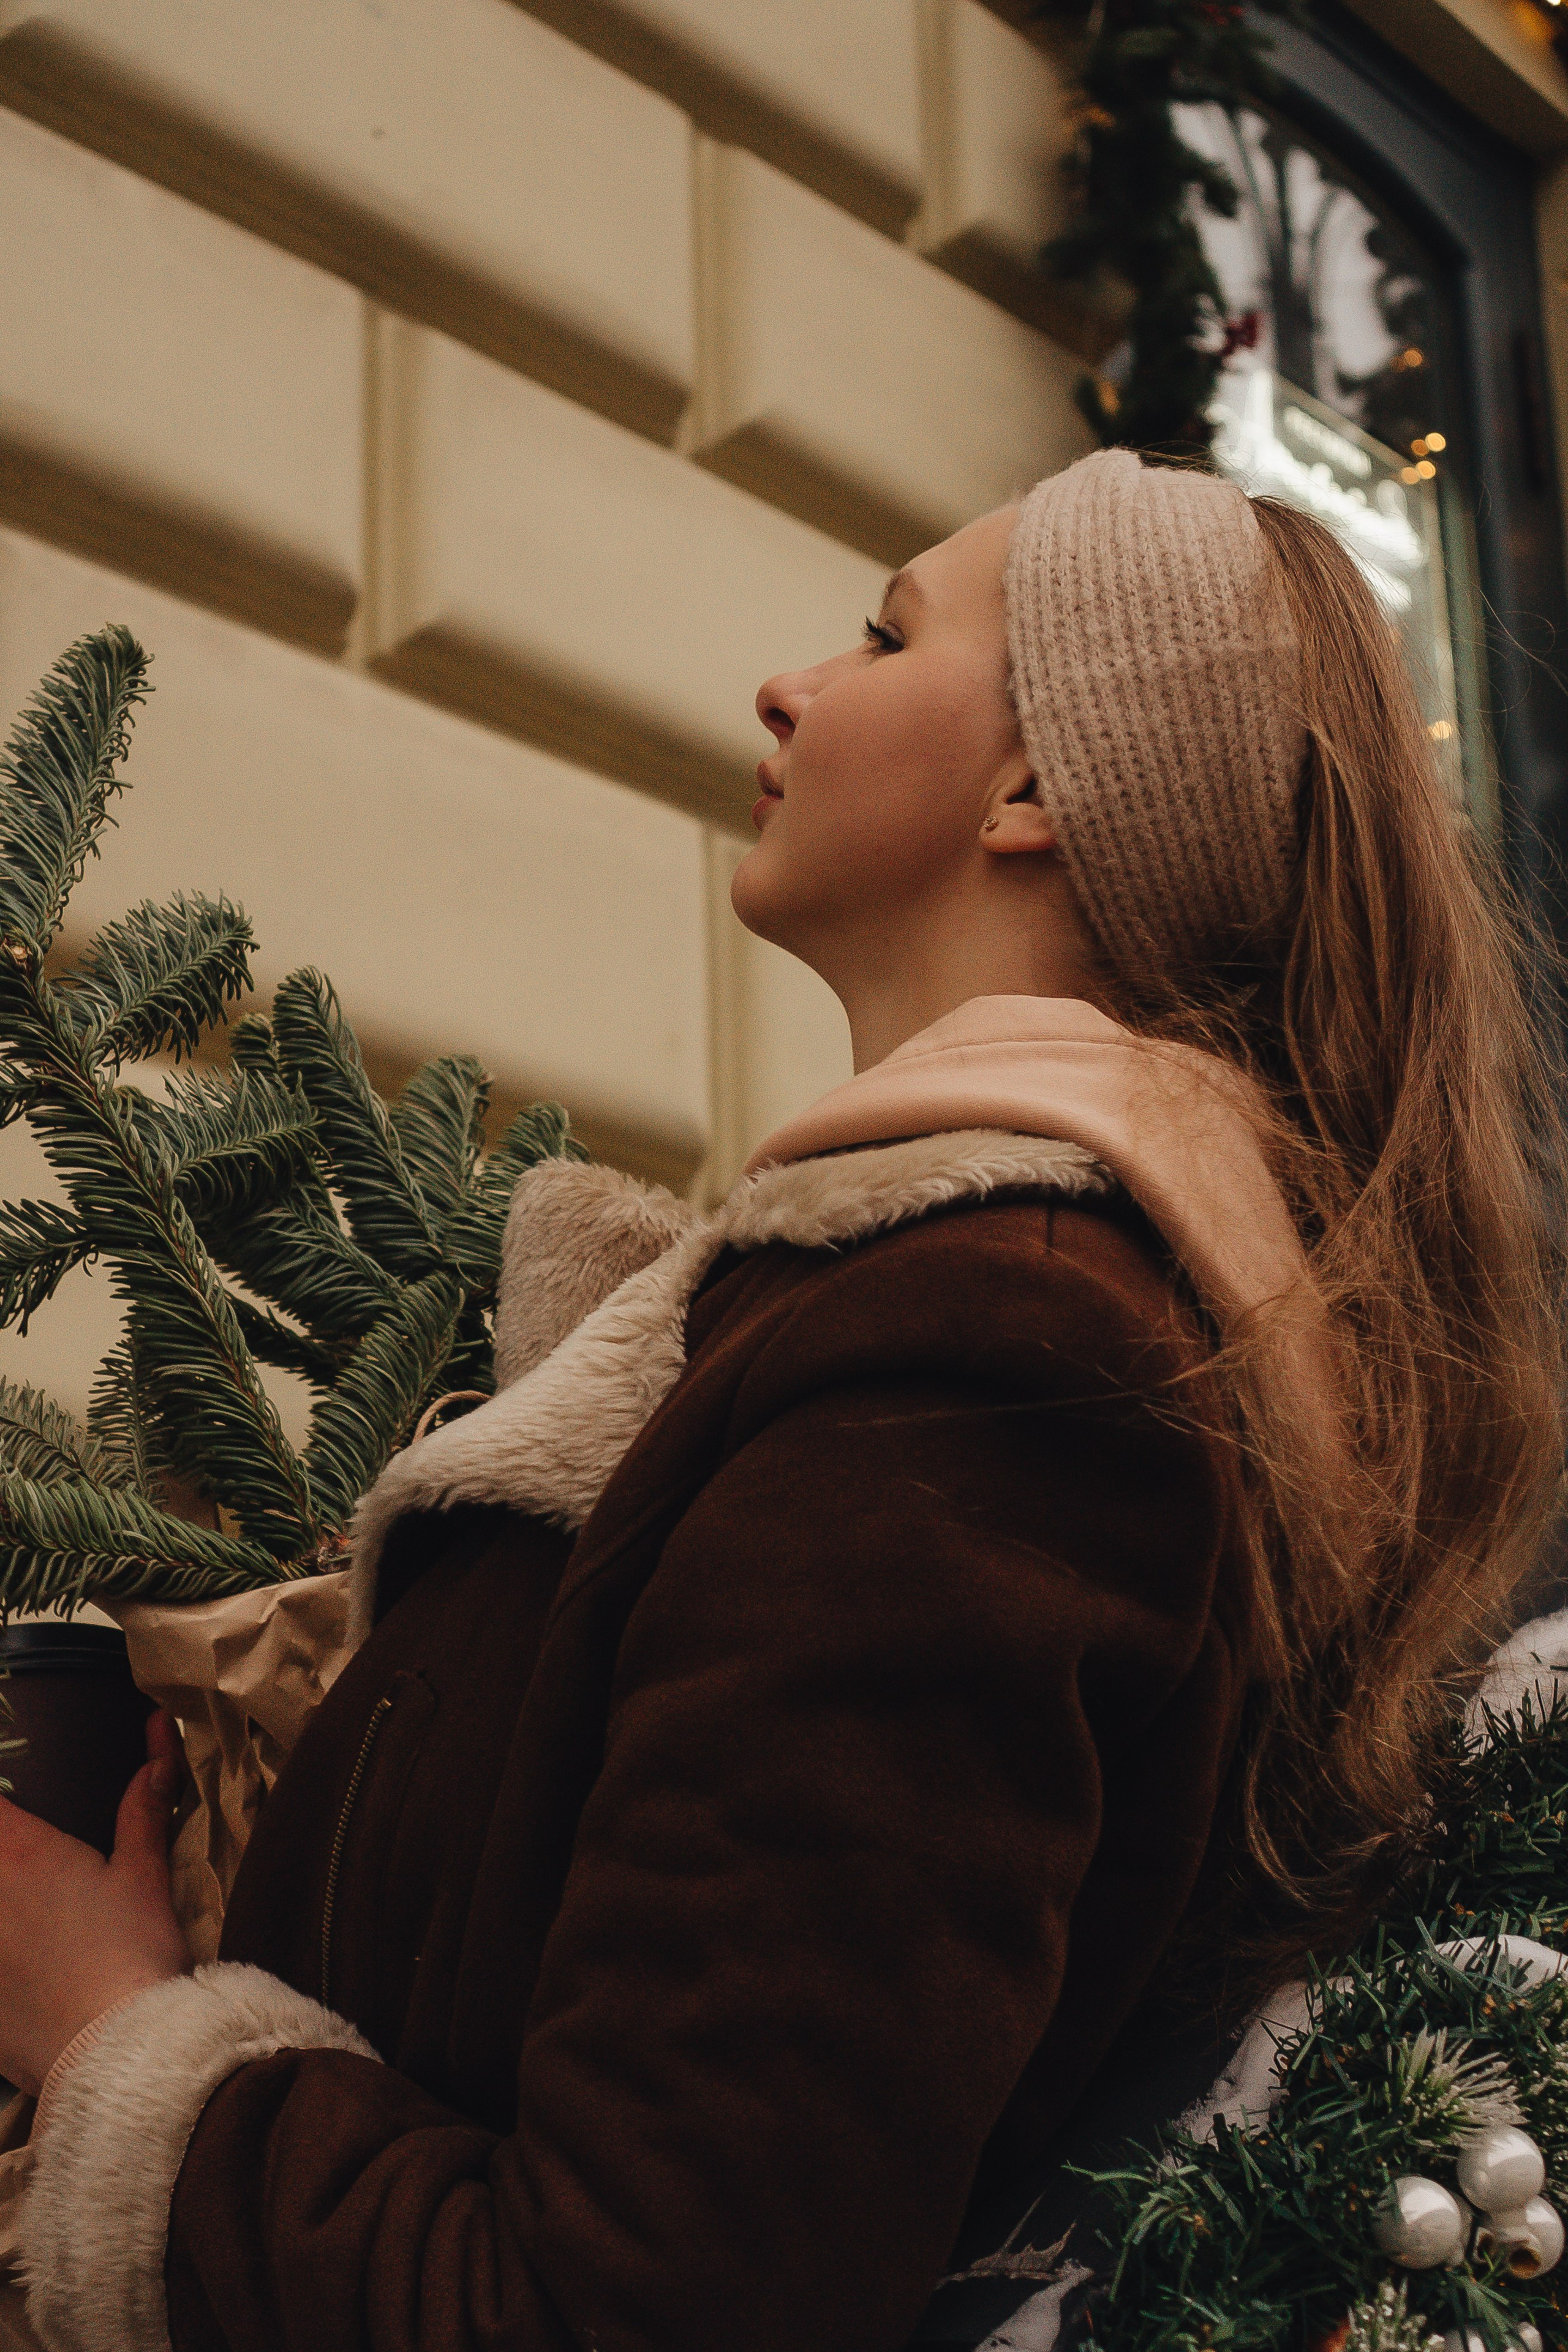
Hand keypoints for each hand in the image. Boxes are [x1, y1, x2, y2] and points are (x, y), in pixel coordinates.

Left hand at [0, 1709, 189, 2094]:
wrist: (117, 2051)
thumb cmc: (133, 1955)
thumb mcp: (145, 1873)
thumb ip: (145, 1804)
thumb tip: (157, 1733)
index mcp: (24, 1851)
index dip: (2, 1805)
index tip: (14, 1817)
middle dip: (2, 1858)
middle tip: (28, 1876)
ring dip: (0, 1912)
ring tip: (22, 1928)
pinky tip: (13, 1972)